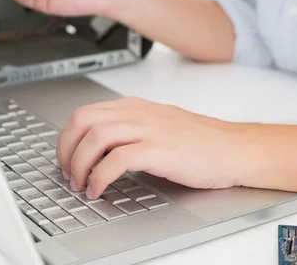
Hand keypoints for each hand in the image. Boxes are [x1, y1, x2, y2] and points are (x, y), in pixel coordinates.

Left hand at [56, 97, 242, 198]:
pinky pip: (116, 159)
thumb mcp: (158, 124)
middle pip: (83, 120)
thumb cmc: (199, 141)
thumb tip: (100, 145)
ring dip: (79, 163)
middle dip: (66, 148)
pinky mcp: (159, 149)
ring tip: (80, 184)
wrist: (232, 148)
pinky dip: (99, 177)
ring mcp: (149, 129)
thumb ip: (131, 128)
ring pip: (96, 137)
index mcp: (135, 107)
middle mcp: (138, 113)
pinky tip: (99, 189)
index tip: (65, 158)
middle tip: (67, 172)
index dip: (67, 137)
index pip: (85, 113)